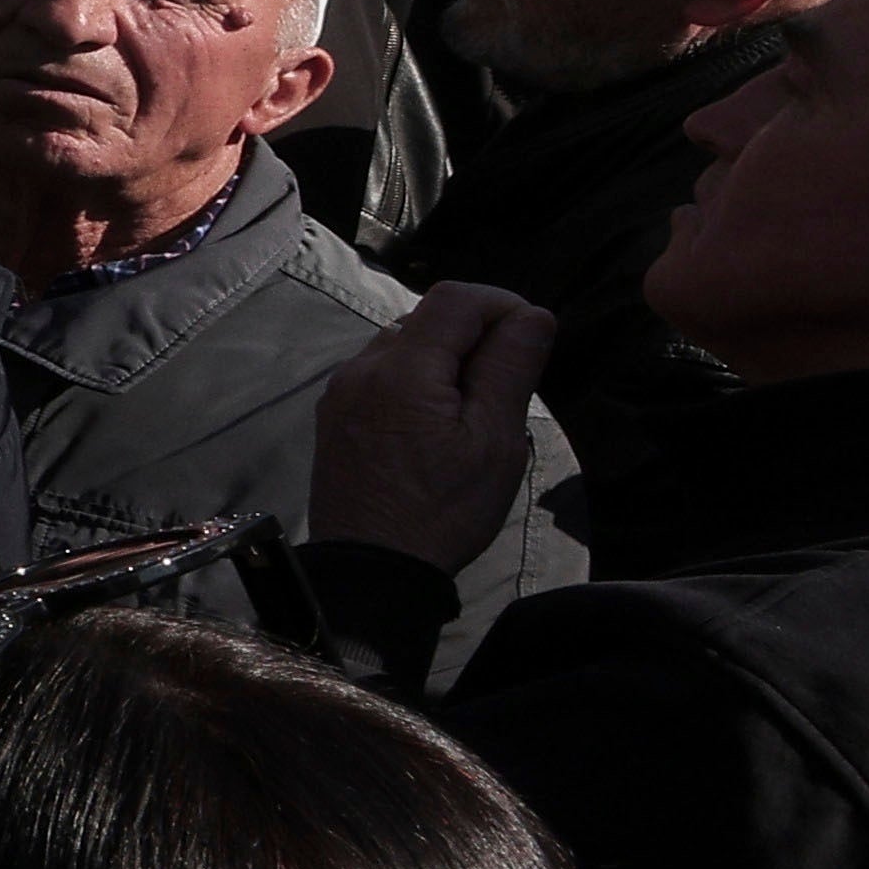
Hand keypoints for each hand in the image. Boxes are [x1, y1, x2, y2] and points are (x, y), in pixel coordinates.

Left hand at [309, 280, 556, 581]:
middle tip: (510, 383)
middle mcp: (362, 368)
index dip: (502, 304)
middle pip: (428, 318)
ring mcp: (342, 392)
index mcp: (402, 369)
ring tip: (477, 410)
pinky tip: (439, 424)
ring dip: (447, 359)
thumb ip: (510, 368)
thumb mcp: (495, 441)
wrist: (372, 569)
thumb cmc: (443, 511)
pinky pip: (383, 375)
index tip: (532, 336)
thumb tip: (532, 315)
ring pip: (405, 345)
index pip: (456, 299)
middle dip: (477, 335)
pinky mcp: (335, 416)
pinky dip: (418, 380)